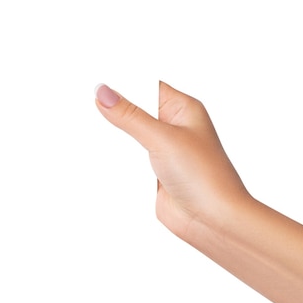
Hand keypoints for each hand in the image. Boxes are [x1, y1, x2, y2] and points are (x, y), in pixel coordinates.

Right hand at [95, 82, 250, 237]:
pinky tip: (102, 155)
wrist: (214, 222)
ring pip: (128, 135)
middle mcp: (172, 127)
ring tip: (91, 128)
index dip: (122, 81)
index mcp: (182, 109)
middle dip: (114, 109)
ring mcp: (162, 150)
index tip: (96, 80)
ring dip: (114, 136)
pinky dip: (115, 158)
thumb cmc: (206, 177)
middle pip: (134, 109)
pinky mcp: (153, 172)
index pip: (146, 84)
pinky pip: (127, 159)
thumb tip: (104, 92)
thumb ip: (130, 116)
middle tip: (88, 103)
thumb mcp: (162, 139)